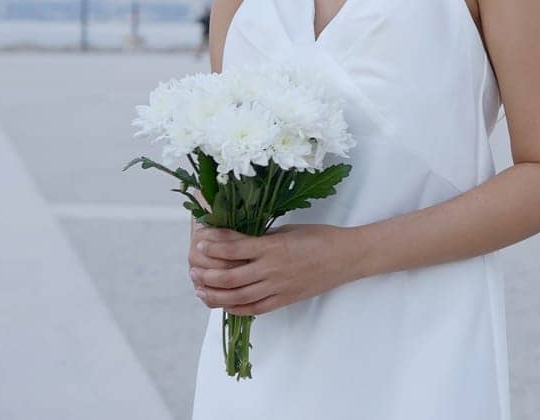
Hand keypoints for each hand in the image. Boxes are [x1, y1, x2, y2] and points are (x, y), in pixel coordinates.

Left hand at [190, 222, 364, 316]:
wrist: (346, 257)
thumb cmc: (319, 238)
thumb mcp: (288, 230)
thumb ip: (263, 238)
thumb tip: (237, 241)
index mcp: (273, 246)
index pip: (234, 248)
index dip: (214, 246)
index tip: (200, 243)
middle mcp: (272, 269)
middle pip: (230, 277)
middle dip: (207, 274)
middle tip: (193, 270)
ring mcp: (278, 287)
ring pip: (238, 297)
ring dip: (215, 295)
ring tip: (200, 291)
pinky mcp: (284, 300)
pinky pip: (255, 308)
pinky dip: (236, 308)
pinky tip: (224, 304)